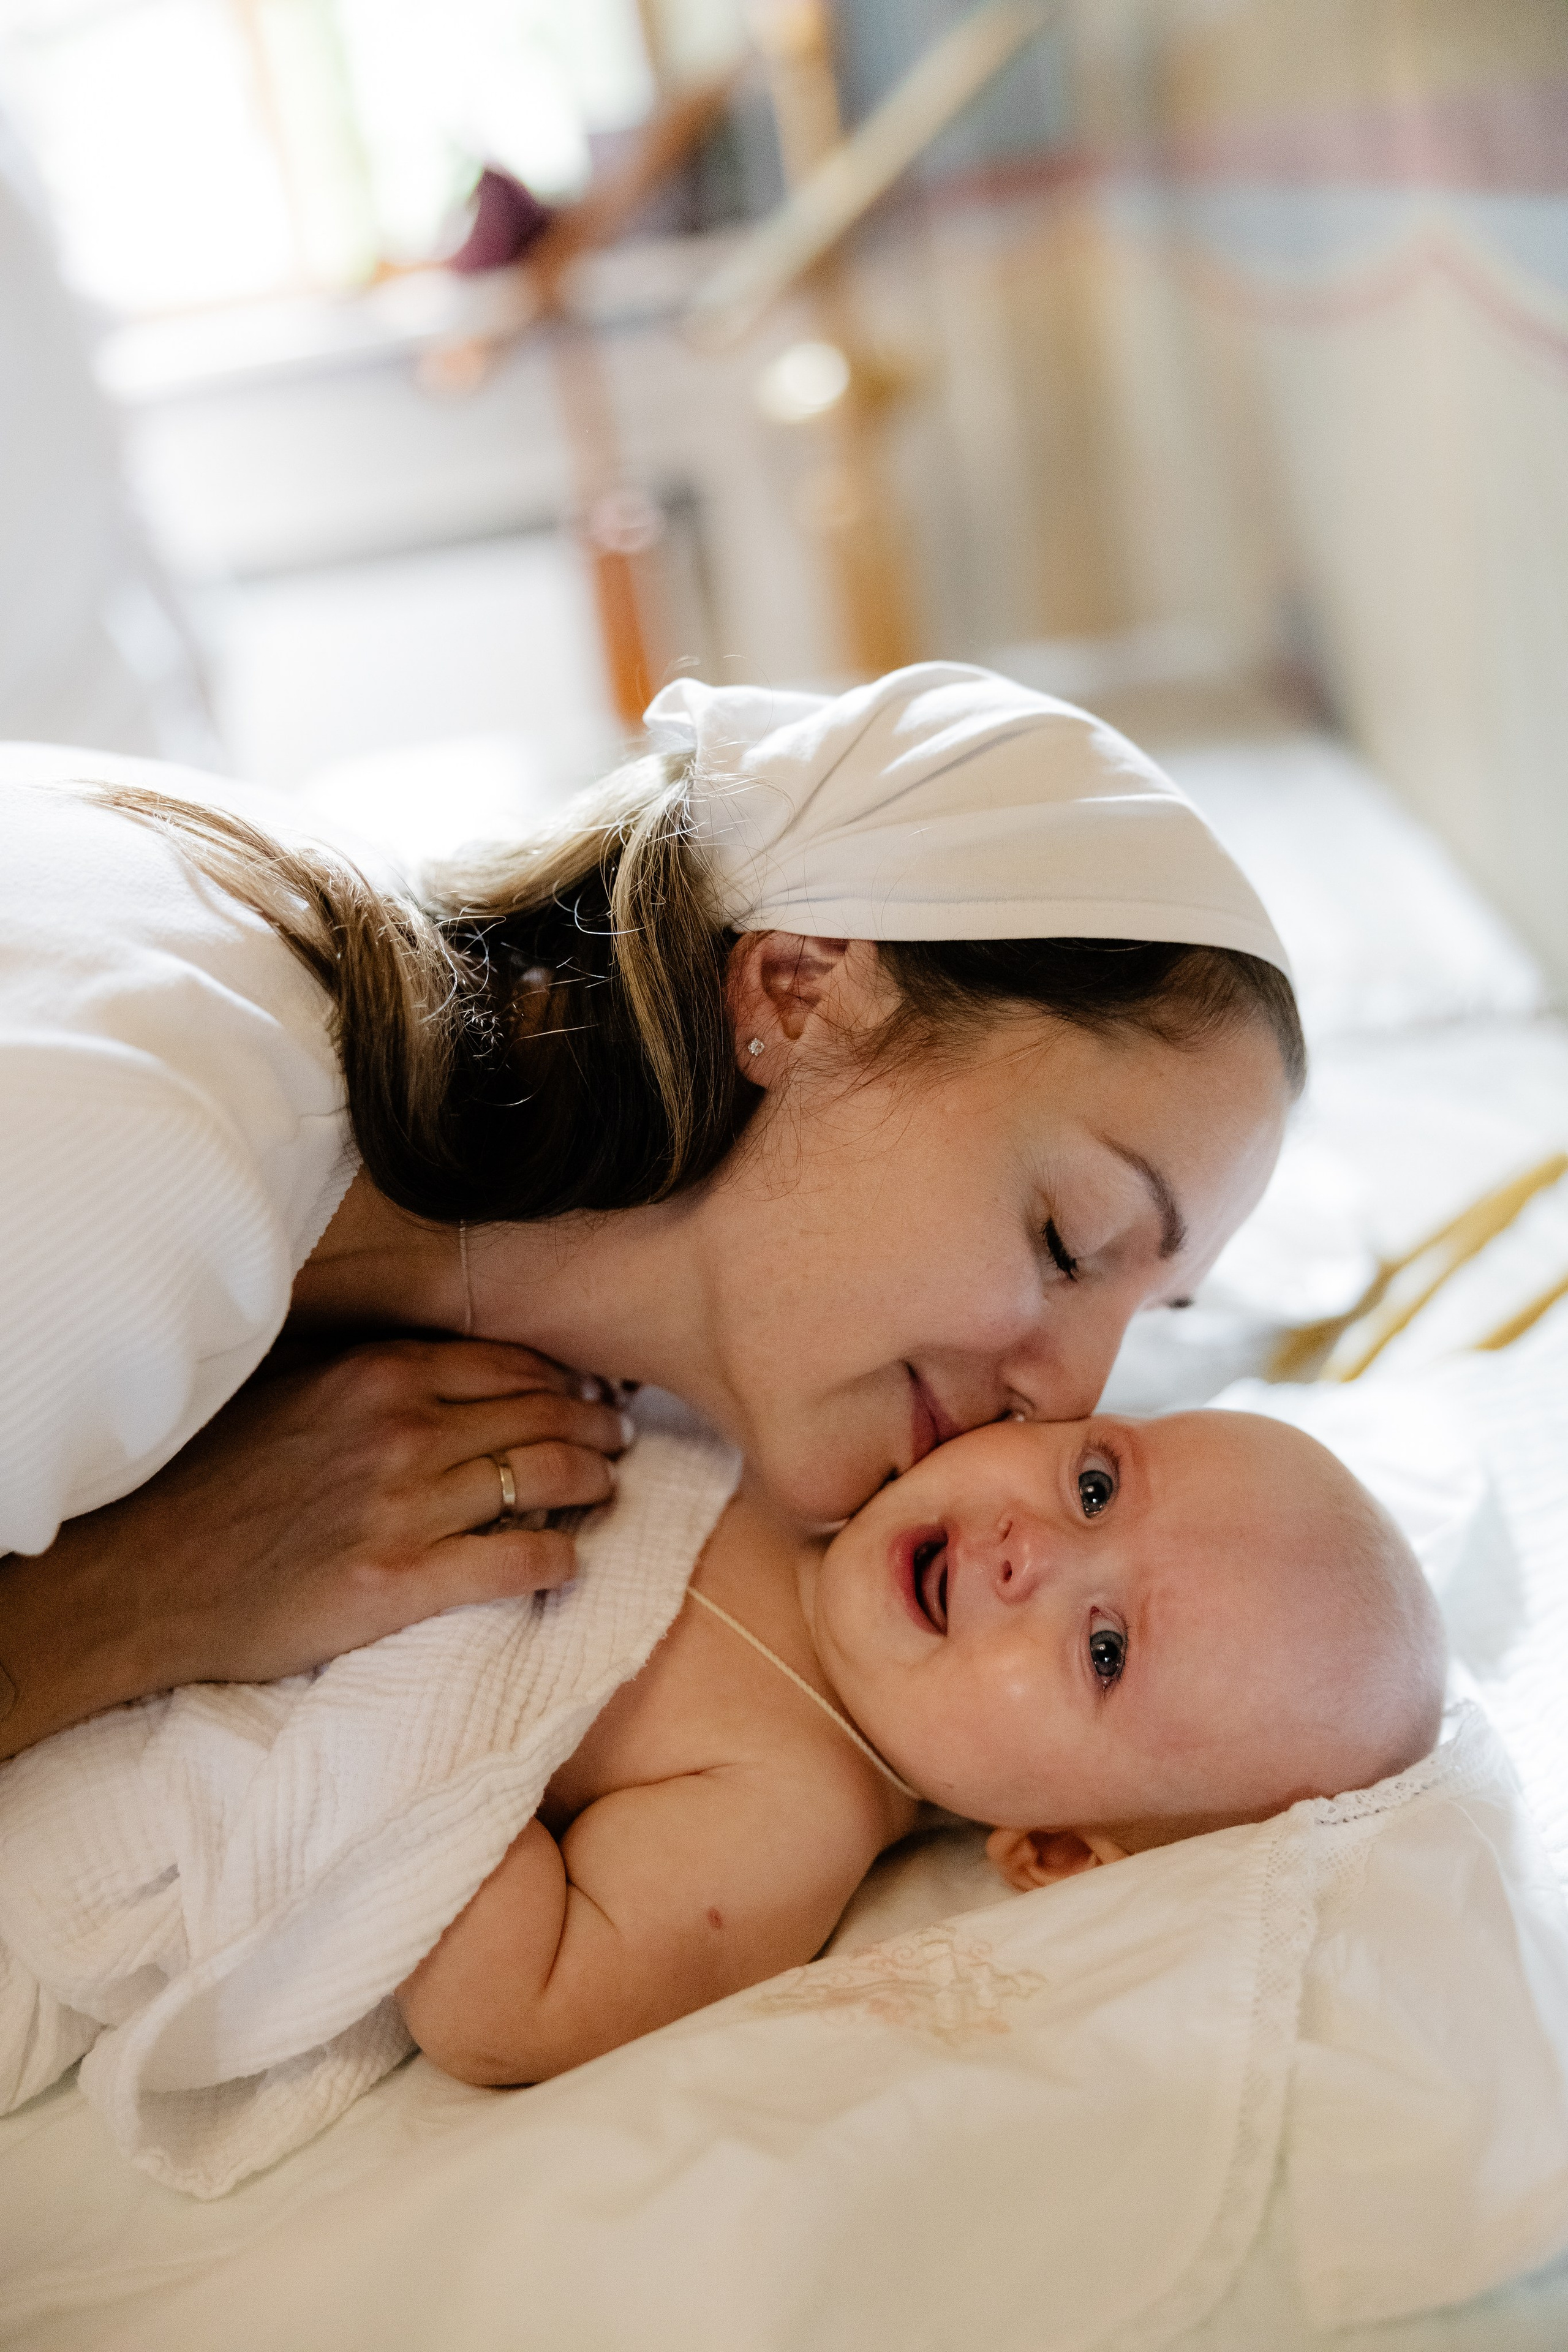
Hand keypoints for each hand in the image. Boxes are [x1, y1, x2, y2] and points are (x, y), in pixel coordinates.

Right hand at [0, 1338, 630, 1757]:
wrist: (145, 1576)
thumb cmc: (211, 1480)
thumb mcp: (283, 1386)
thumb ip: (356, 1362)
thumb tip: (426, 1354)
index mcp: (378, 1374)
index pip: (508, 1366)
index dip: (562, 1380)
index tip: (590, 1392)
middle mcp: (403, 1429)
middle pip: (539, 1416)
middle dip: (593, 1427)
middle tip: (619, 1440)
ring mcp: (406, 1506)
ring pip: (541, 1481)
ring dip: (592, 1485)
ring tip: (609, 1490)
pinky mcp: (402, 1582)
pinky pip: (513, 1563)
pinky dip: (555, 1560)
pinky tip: (568, 1562)